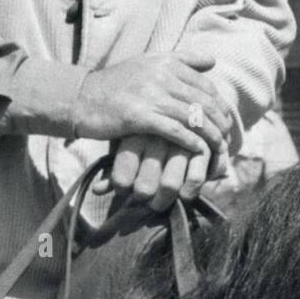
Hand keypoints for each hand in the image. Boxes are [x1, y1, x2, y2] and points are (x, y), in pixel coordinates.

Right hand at [72, 51, 230, 156]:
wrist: (82, 97)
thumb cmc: (116, 84)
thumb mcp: (147, 63)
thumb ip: (180, 60)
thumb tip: (212, 61)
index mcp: (165, 61)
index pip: (204, 84)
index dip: (219, 104)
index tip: (226, 120)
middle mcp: (161, 75)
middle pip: (203, 101)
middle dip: (220, 121)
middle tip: (228, 137)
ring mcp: (150, 95)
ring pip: (193, 117)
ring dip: (211, 135)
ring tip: (220, 148)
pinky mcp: (140, 116)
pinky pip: (175, 131)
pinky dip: (191, 142)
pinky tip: (199, 152)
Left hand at [93, 133, 230, 212]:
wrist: (177, 97)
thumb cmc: (143, 128)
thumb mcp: (124, 141)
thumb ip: (113, 168)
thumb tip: (97, 190)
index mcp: (132, 136)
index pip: (122, 179)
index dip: (123, 192)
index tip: (125, 190)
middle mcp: (155, 138)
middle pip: (144, 188)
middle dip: (144, 202)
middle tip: (145, 201)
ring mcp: (179, 141)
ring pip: (169, 186)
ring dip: (164, 201)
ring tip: (162, 201)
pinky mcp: (202, 143)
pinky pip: (195, 178)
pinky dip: (190, 191)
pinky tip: (185, 193)